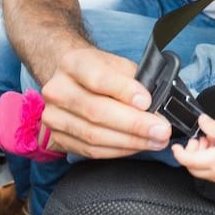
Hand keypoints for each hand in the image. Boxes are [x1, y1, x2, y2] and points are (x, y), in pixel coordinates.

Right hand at [39, 47, 172, 157]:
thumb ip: (135, 80)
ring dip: (130, 142)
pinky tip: (136, 146)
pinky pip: (91, 150)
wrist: (72, 82)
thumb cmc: (99, 72)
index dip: (124, 91)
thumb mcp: (117, 65)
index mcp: (73, 64)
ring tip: (155, 141)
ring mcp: (53, 116)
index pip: (98, 78)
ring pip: (94, 135)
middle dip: (134, 124)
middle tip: (161, 130)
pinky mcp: (57, 138)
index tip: (147, 101)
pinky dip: (118, 150)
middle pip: (96, 112)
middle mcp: (57, 89)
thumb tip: (156, 104)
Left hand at [172, 115, 214, 181]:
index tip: (175, 146)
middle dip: (191, 153)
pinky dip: (207, 161)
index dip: (179, 153)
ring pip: (200, 170)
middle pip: (192, 167)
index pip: (188, 160)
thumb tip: (200, 120)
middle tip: (200, 139)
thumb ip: (212, 127)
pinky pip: (209, 172)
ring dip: (199, 156)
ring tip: (211, 141)